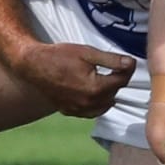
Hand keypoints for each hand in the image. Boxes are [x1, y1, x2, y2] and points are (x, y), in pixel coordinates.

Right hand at [13, 42, 135, 117]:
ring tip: (102, 79)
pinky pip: (91, 112)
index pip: (121, 80)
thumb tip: (131, 63)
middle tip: (113, 67)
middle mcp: (89, 103)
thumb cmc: (59, 56)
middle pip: (114, 93)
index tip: (127, 61)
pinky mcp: (70, 111)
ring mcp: (79, 109)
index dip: (126, 69)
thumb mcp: (87, 53)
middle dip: (116, 80)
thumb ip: (111, 60)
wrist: (33, 65)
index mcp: (96, 88)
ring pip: (104, 105)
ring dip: (107, 93)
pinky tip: (92, 92)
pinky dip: (96, 104)